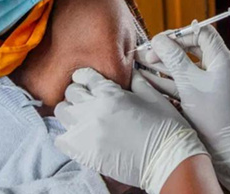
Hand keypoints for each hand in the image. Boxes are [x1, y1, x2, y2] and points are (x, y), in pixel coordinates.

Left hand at [54, 68, 207, 193]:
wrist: (168, 160)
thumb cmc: (165, 126)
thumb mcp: (152, 95)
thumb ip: (135, 80)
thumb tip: (129, 69)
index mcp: (111, 94)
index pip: (85, 76)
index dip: (87, 77)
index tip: (90, 81)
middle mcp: (94, 111)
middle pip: (70, 92)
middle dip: (78, 92)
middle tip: (88, 97)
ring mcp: (87, 133)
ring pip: (62, 113)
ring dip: (71, 110)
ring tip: (83, 114)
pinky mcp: (85, 153)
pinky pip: (61, 139)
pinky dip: (68, 134)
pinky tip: (81, 134)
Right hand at [136, 26, 229, 193]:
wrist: (227, 152)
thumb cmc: (211, 117)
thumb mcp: (189, 84)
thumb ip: (173, 58)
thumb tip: (159, 39)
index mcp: (223, 60)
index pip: (201, 33)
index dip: (179, 34)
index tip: (160, 42)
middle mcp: (220, 68)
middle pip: (190, 49)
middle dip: (166, 50)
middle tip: (146, 53)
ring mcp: (212, 83)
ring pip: (184, 67)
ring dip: (163, 65)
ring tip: (140, 63)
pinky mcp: (204, 97)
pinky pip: (184, 82)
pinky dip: (168, 80)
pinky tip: (147, 79)